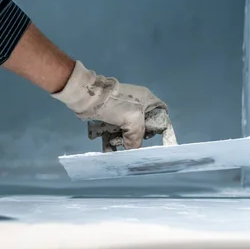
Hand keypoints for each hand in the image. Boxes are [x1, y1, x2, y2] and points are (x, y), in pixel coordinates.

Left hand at [52, 61, 175, 151]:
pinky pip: (113, 130)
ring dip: (121, 140)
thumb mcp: (133, 122)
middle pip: (142, 125)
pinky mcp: (109, 115)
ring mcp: (121, 109)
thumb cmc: (116, 105)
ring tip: (116, 148)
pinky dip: (110, 139)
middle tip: (132, 144)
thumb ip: (137, 138)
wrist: (88, 97)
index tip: (153, 138)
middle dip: (136, 137)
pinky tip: (107, 149)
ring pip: (126, 129)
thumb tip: (133, 150)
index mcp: (147, 99)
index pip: (161, 113)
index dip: (159, 126)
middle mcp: (135, 104)